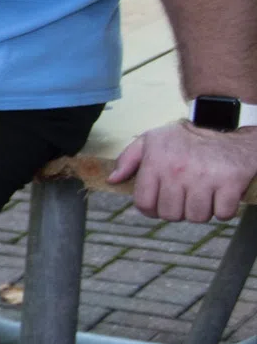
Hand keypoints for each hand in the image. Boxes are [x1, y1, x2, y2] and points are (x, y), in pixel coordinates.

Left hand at [111, 122, 256, 223]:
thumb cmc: (185, 137)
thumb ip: (128, 159)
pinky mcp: (231, 182)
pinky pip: (223, 214)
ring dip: (201, 211)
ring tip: (202, 194)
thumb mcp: (152, 139)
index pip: (144, 204)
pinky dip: (224, 210)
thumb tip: (112, 179)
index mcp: (156, 162)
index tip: (161, 203)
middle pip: (170, 214)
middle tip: (185, 196)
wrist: (227, 126)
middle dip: (177, 210)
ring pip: (197, 217)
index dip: (151, 209)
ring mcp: (205, 177)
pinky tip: (221, 195)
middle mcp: (177, 171)